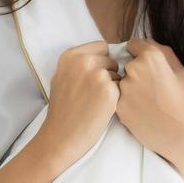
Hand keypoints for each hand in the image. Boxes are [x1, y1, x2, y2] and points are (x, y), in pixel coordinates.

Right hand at [33, 40, 120, 170]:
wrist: (62, 135)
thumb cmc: (63, 109)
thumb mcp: (62, 76)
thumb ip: (79, 63)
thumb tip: (101, 55)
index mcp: (71, 55)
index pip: (101, 47)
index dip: (101, 61)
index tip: (94, 74)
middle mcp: (84, 61)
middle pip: (111, 60)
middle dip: (108, 73)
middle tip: (94, 91)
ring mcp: (98, 75)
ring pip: (118, 74)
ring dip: (113, 85)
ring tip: (96, 101)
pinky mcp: (110, 91)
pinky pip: (121, 88)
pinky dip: (116, 97)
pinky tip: (103, 108)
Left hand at [113, 38, 183, 163]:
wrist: (180, 134)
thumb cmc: (183, 102)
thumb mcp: (181, 71)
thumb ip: (163, 51)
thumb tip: (148, 43)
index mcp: (151, 57)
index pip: (133, 44)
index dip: (139, 53)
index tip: (145, 64)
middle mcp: (134, 69)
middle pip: (126, 64)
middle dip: (134, 72)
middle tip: (149, 88)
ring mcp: (124, 88)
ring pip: (120, 82)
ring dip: (128, 88)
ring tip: (146, 101)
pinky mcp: (117, 105)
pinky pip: (117, 98)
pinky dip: (126, 102)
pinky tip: (140, 110)